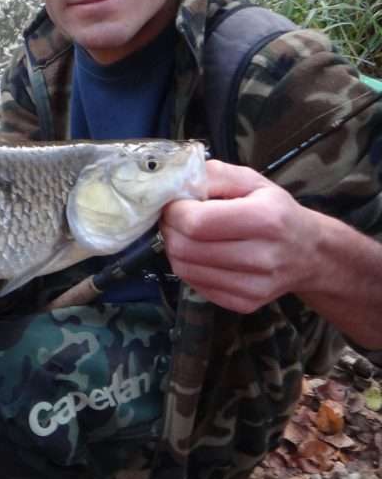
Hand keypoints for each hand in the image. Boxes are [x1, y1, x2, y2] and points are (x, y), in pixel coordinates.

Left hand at [161, 160, 318, 313]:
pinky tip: (201, 254)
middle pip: (185, 249)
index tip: (175, 203)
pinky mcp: (245, 303)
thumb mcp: (251, 181)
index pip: (196, 223)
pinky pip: (195, 286)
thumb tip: (178, 183)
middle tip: (175, 219)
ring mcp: (254, 286)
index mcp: (265, 219)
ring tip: (187, 235)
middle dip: (170, 230)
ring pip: (184, 269)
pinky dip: (189, 267)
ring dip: (175, 249)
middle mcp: (262, 257)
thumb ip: (214, 174)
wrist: (309, 252)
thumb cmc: (276, 211)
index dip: (174, 212)